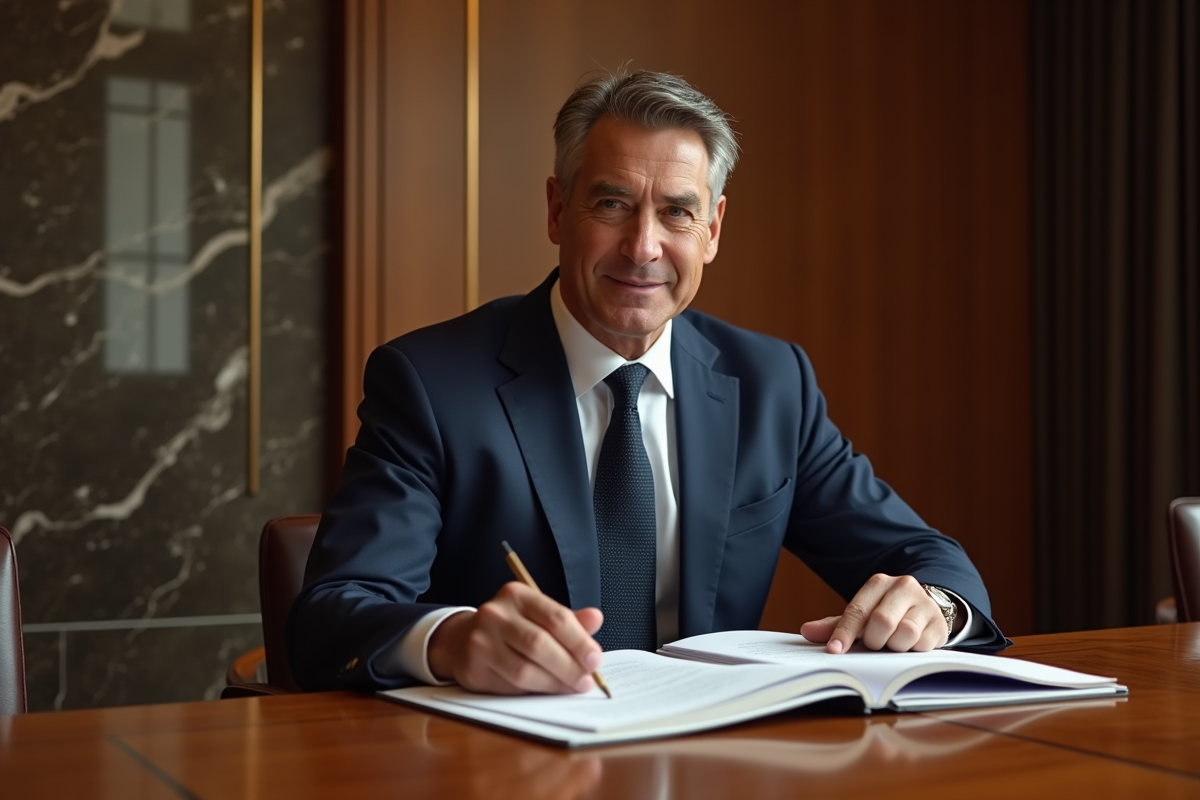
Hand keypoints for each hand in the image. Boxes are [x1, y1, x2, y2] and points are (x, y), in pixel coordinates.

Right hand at [427, 581, 603, 693]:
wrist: (462, 638)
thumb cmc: (510, 627)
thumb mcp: (538, 614)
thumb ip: (568, 620)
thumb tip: (596, 618)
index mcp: (516, 595)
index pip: (555, 618)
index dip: (579, 641)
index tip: (595, 659)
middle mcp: (494, 614)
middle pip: (539, 644)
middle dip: (568, 666)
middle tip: (586, 680)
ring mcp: (479, 642)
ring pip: (524, 670)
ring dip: (553, 684)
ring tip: (571, 687)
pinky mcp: (472, 669)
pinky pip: (509, 687)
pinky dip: (533, 692)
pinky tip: (546, 690)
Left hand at [800, 574, 947, 653]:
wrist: (927, 608)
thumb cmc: (887, 613)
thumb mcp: (863, 616)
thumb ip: (837, 624)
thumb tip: (806, 632)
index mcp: (879, 583)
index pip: (857, 610)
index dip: (844, 633)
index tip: (834, 651)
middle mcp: (903, 586)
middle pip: (882, 621)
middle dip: (874, 641)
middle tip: (875, 644)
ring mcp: (924, 603)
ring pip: (904, 633)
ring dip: (894, 646)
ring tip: (893, 644)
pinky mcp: (939, 622)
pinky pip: (922, 644)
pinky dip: (912, 651)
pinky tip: (910, 645)